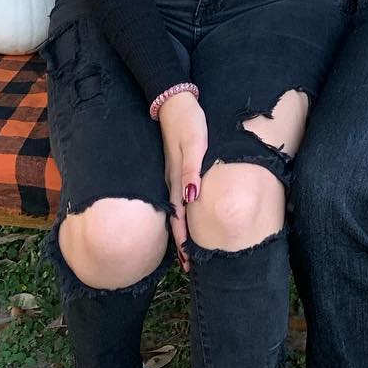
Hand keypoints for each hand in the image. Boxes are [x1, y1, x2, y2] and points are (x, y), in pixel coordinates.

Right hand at [158, 92, 207, 271]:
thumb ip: (192, 169)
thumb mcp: (194, 143)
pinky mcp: (175, 166)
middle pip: (177, 218)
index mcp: (179, 179)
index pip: (180, 218)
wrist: (174, 101)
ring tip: (186, 250)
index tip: (189, 264)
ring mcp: (173, 174)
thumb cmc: (189, 121)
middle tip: (189, 266)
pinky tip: (183, 215)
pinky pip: (177, 195)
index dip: (184, 241)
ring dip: (180, 230)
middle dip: (182, 243)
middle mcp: (174, 181)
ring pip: (176, 209)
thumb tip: (191, 197)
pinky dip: (180, 212)